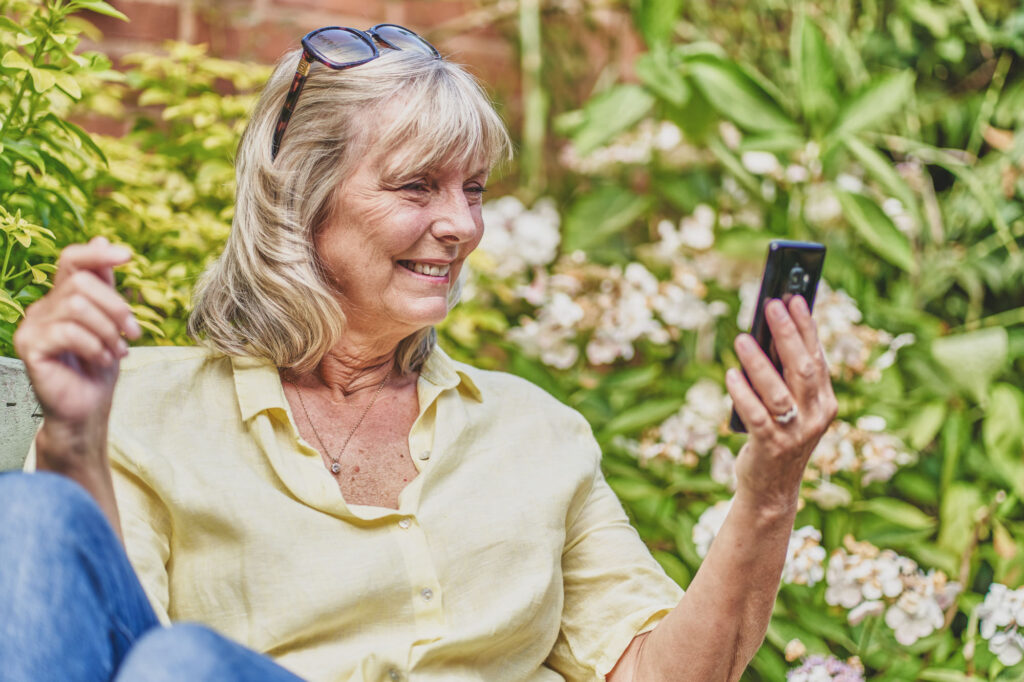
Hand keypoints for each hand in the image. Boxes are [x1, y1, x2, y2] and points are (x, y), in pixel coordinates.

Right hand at [13, 237, 139, 425]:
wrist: (87, 408)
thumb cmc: (99, 367)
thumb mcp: (111, 321)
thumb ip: (105, 285)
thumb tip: (101, 237)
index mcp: (63, 298)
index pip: (71, 260)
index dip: (97, 253)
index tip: (129, 256)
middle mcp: (43, 307)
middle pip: (81, 283)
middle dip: (116, 307)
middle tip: (134, 333)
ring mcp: (32, 326)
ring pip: (76, 305)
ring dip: (107, 330)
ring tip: (118, 351)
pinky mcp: (29, 346)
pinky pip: (67, 331)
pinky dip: (94, 345)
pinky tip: (103, 359)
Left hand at [726, 296, 837, 514]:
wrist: (772, 490)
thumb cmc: (777, 438)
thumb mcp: (790, 408)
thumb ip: (785, 378)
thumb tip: (766, 335)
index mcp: (825, 402)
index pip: (817, 357)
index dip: (807, 327)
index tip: (795, 298)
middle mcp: (816, 416)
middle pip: (802, 368)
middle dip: (787, 334)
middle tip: (772, 305)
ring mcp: (795, 433)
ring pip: (778, 392)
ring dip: (759, 363)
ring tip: (742, 338)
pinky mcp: (771, 447)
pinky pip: (755, 415)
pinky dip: (742, 393)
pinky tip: (729, 374)